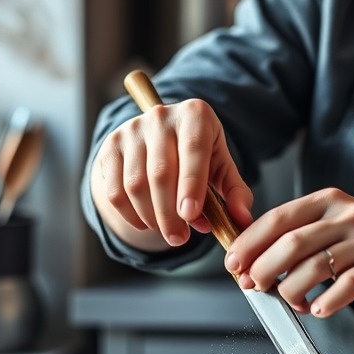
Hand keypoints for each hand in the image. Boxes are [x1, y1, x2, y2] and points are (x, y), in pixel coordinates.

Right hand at [91, 98, 252, 248]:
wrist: (159, 140)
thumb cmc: (197, 156)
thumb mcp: (221, 166)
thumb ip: (235, 192)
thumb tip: (243, 219)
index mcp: (195, 115)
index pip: (193, 148)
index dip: (191, 184)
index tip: (191, 215)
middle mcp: (160, 116)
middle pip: (161, 172)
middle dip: (169, 213)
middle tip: (178, 239)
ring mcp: (131, 130)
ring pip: (135, 184)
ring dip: (150, 217)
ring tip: (167, 231)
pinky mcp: (110, 146)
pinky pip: (114, 189)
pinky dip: (129, 214)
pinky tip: (145, 223)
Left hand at [224, 187, 353, 316]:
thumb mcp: (341, 224)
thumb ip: (304, 236)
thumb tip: (255, 263)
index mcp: (329, 201)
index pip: (278, 219)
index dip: (250, 243)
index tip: (233, 264)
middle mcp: (347, 215)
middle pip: (291, 244)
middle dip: (263, 269)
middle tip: (254, 287)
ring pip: (314, 268)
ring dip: (292, 291)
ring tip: (292, 302)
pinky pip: (346, 287)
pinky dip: (326, 302)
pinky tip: (319, 309)